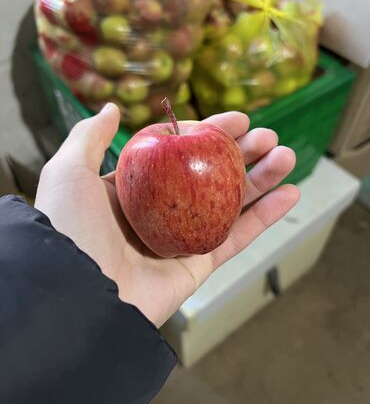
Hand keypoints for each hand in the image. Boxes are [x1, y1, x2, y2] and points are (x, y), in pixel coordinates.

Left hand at [35, 104, 299, 326]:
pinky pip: (238, 236)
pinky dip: (266, 217)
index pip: (178, 152)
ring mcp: (181, 236)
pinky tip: (290, 192)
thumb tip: (112, 107)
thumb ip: (90, 137)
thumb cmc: (70, 229)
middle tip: (270, 136)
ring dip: (262, 179)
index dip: (208, 133)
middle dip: (242, 153)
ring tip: (287, 155)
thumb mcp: (69, 172)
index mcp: (132, 188)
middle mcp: (160, 210)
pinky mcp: (198, 263)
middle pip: (210, 175)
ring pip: (230, 202)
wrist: (80, 296)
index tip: (237, 119)